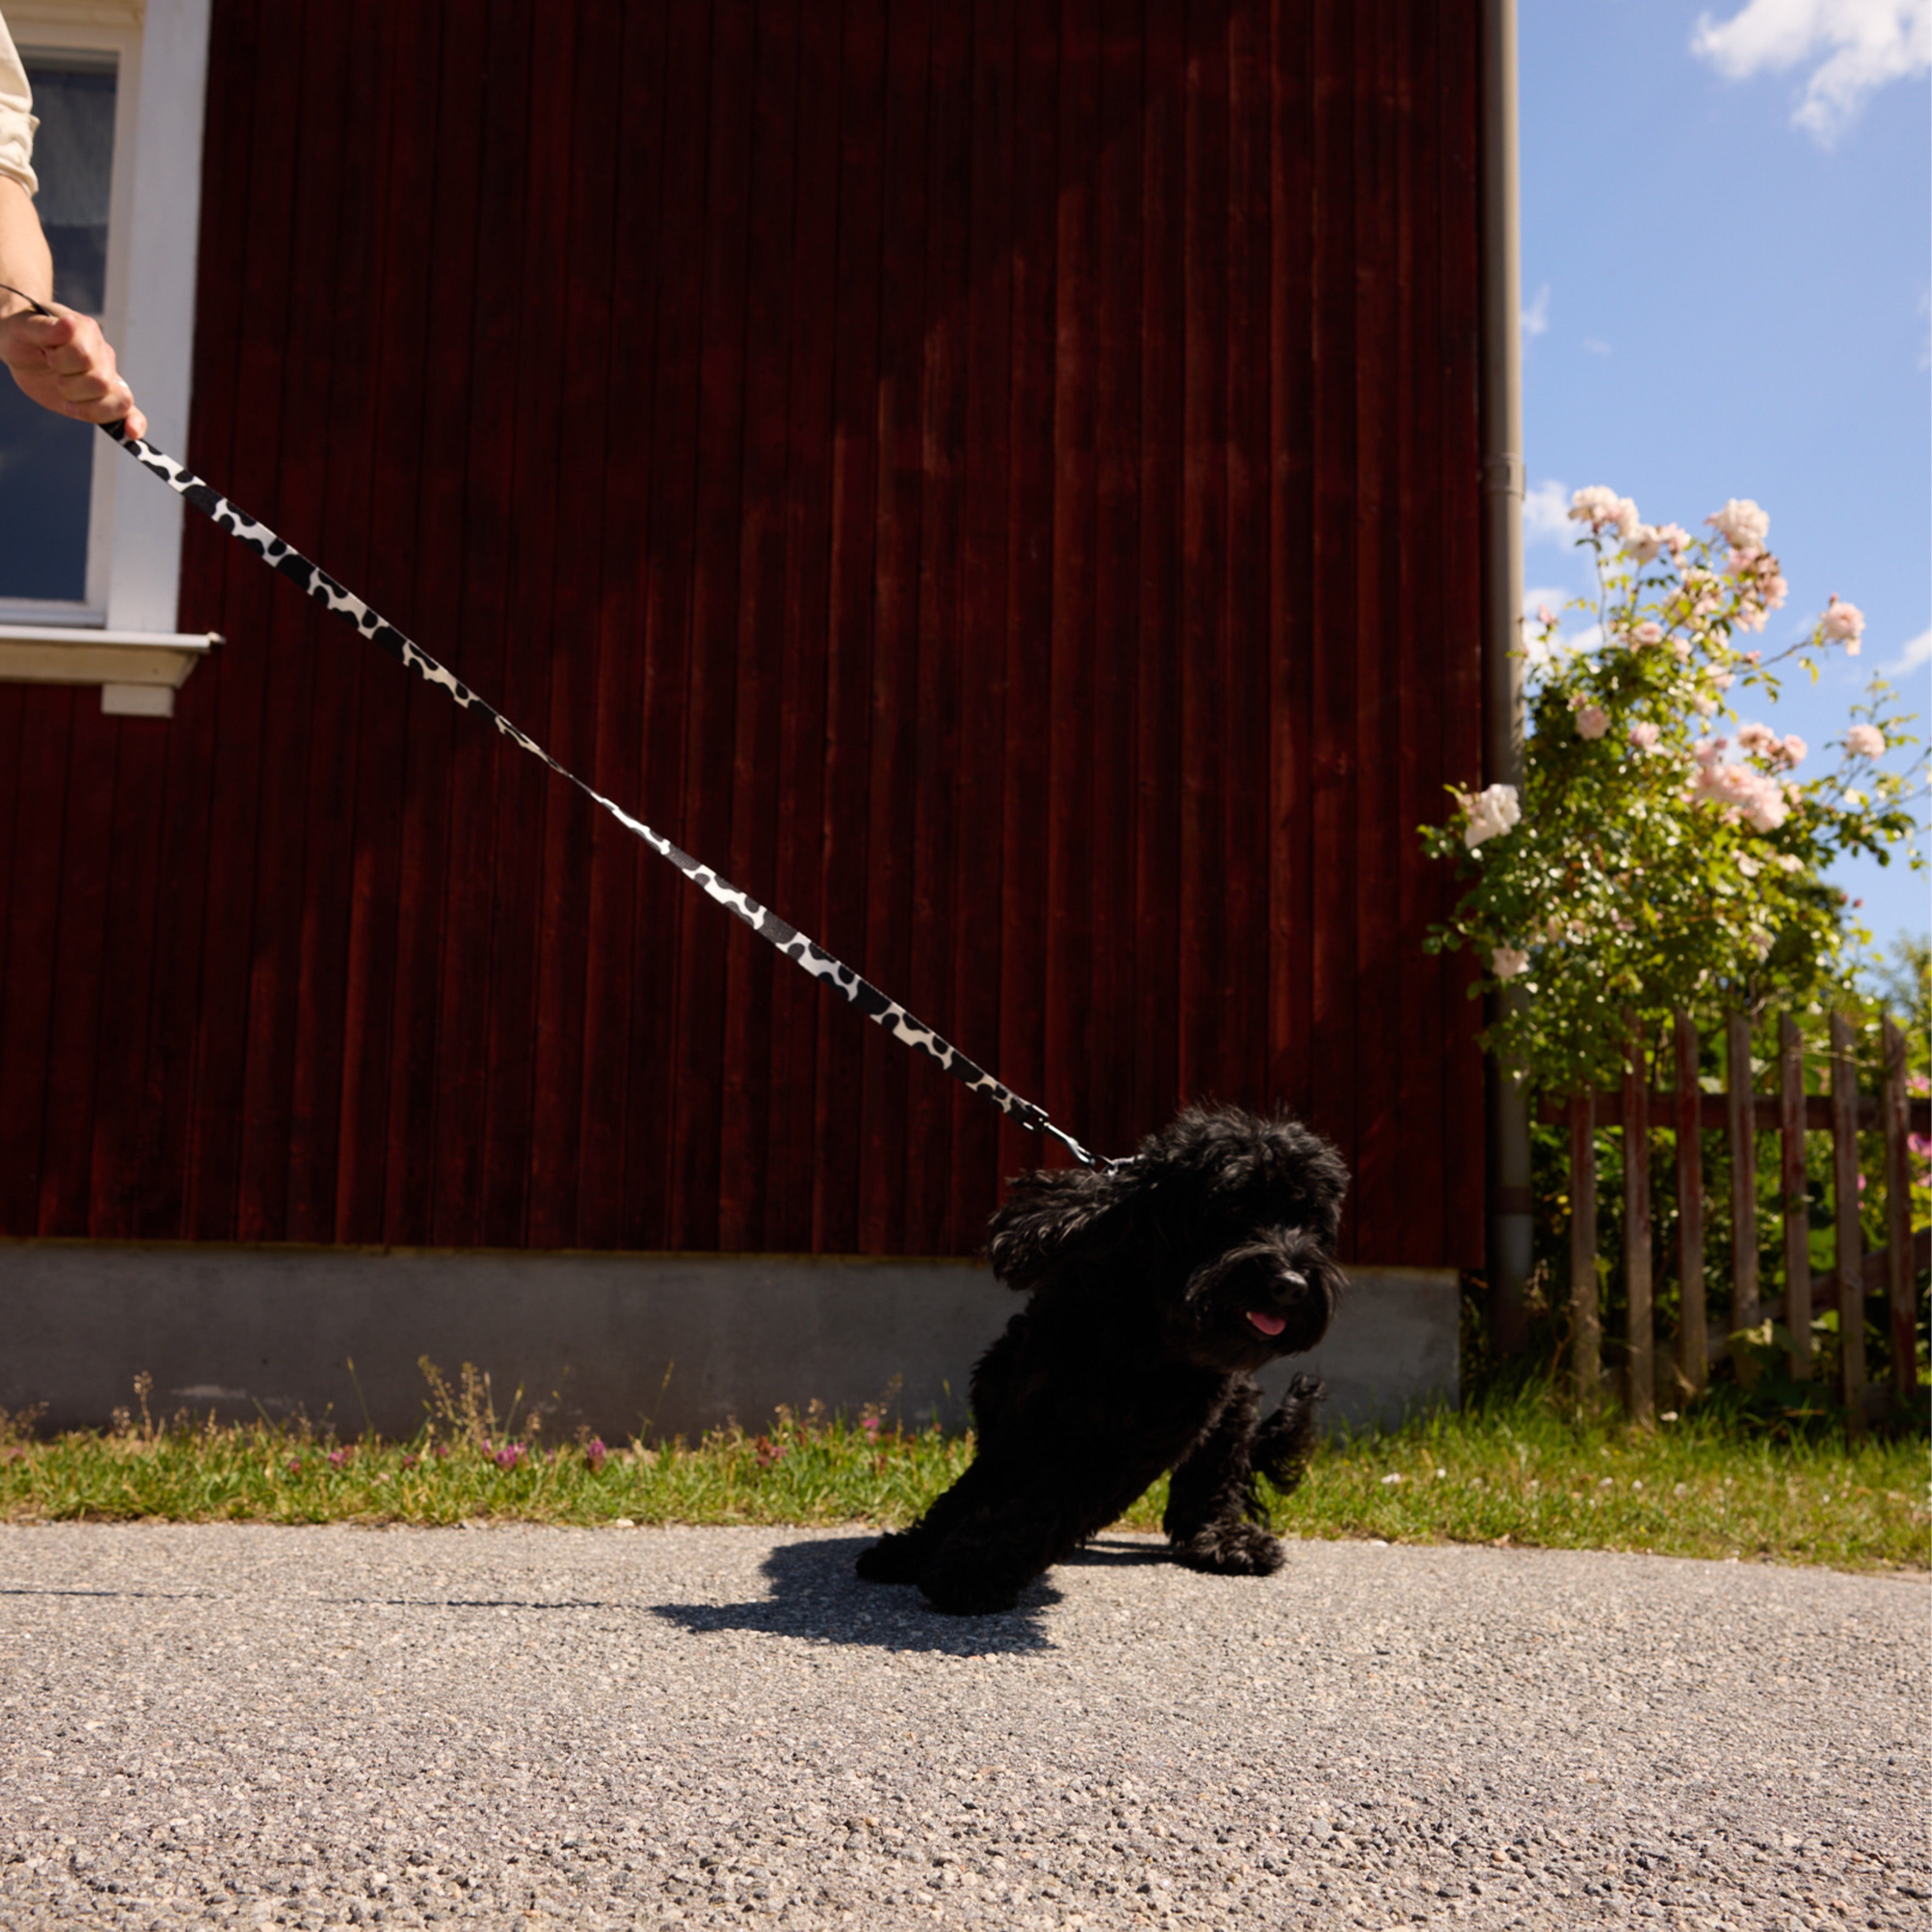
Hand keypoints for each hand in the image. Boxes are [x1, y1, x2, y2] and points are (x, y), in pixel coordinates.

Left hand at [0, 300, 144, 437]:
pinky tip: (132, 432)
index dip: (61, 362)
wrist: (21, 346)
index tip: (46, 354)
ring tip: (66, 394)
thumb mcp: (22, 328)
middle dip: (69, 385)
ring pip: (118, 401)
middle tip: (54, 374)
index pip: (84, 357)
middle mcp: (102, 355)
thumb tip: (70, 323)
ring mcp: (107, 378)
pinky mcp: (104, 399)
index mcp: (86, 332)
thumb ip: (45, 328)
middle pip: (101, 383)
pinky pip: (129, 412)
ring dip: (86, 406)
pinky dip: (134, 423)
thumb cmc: (22, 335)